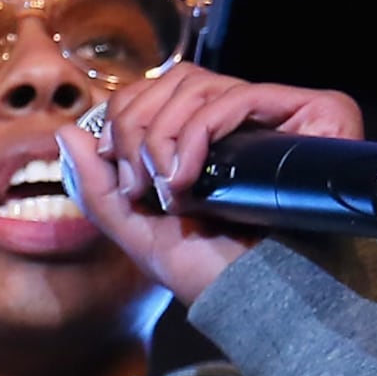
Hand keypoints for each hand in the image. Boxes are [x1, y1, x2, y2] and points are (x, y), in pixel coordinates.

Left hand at [61, 65, 368, 303]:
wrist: (256, 295)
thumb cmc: (206, 270)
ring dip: (163, 136)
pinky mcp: (309, 112)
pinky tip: (189, 178)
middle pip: (170, 80)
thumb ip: (97, 186)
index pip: (153, 90)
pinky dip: (197, 134)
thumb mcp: (136, 229)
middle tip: (142, 188)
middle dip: (137, 130)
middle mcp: (236, 118)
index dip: (125, 120)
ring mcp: (271, 113)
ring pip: (195, 83)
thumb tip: (68, 132)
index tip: (123, 176)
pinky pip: (232, 98)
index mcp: (202, 136)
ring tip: (171, 190)